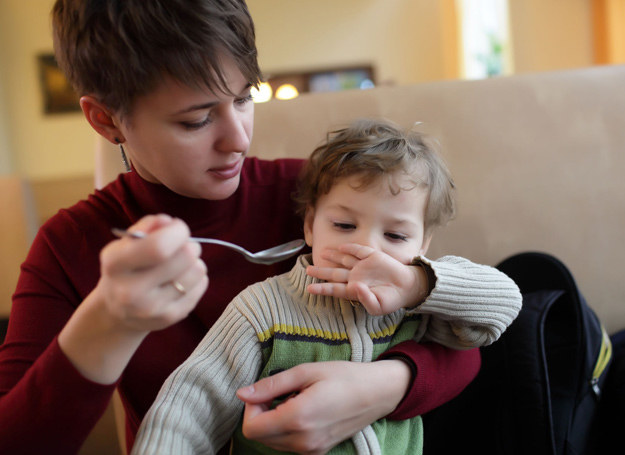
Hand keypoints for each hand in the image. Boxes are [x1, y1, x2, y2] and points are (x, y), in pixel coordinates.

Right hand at [58, 214, 207, 383]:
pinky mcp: (170, 318)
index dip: (177, 231)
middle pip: (185, 257)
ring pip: (197, 271)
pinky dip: (197, 278)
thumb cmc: (126, 268)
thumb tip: (168, 222)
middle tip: (182, 247)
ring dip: (194, 262)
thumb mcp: (125, 244)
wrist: (116, 313)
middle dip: (190, 245)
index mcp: (116, 264)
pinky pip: (201, 286)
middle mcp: (130, 291)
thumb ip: (147, 226)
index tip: (177, 229)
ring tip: (180, 265)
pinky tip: (181, 280)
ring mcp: (152, 308)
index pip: (159, 246)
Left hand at [236, 360, 410, 454]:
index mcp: (298, 418)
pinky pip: (289, 445)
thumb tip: (242, 393)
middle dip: (261, 414)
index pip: (252, 428)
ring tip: (293, 400)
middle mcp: (303, 441)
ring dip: (273, 422)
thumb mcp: (306, 371)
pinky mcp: (318, 452)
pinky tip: (302, 410)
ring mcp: (311, 450)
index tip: (265, 392)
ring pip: (272, 442)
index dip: (250, 408)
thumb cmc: (344, 377)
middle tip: (279, 393)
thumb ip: (271, 385)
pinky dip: (286, 429)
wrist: (377, 393)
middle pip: (260, 437)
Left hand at [305, 244, 427, 314]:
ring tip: (322, 252)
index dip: (322, 288)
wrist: (407, 288)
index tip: (309, 288)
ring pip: (344, 260)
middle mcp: (355, 277)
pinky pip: (359, 251)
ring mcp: (363, 266)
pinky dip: (350, 248)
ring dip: (333, 256)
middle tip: (307, 269)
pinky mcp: (372, 257)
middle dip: (321, 271)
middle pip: (335, 273)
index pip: (335, 289)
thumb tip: (355, 287)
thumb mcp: (378, 306)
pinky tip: (341, 247)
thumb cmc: (391, 300)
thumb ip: (365, 299)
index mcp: (354, 291)